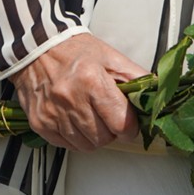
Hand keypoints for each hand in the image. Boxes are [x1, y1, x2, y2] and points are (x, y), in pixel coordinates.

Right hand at [15, 33, 143, 151]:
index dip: (130, 127)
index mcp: (92, 80)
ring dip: (93, 137)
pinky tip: (75, 120)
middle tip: (109, 117)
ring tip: (91, 116)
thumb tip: (155, 94)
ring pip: (85, 145)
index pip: (120, 122)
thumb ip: (136, 77)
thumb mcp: (111, 57)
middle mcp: (71, 98)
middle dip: (112, 132)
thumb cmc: (76, 52)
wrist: (38, 49)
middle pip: (103, 138)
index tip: (130, 125)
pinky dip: (74, 138)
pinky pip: (66, 145)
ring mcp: (53, 113)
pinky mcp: (39, 123)